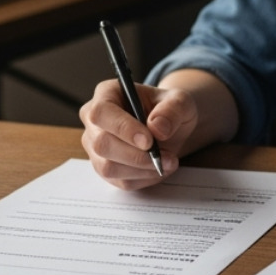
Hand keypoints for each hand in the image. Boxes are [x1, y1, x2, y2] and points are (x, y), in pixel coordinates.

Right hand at [78, 79, 194, 188]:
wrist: (170, 128)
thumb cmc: (169, 109)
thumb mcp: (180, 101)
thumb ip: (173, 109)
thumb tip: (157, 127)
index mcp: (107, 94)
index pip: (101, 113)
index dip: (123, 129)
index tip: (149, 141)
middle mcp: (94, 121)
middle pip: (102, 144)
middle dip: (136, 155)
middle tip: (166, 156)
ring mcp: (96, 146)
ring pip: (108, 167)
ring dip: (142, 169)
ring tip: (168, 161)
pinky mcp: (105, 167)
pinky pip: (120, 180)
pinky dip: (144, 178)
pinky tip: (160, 168)